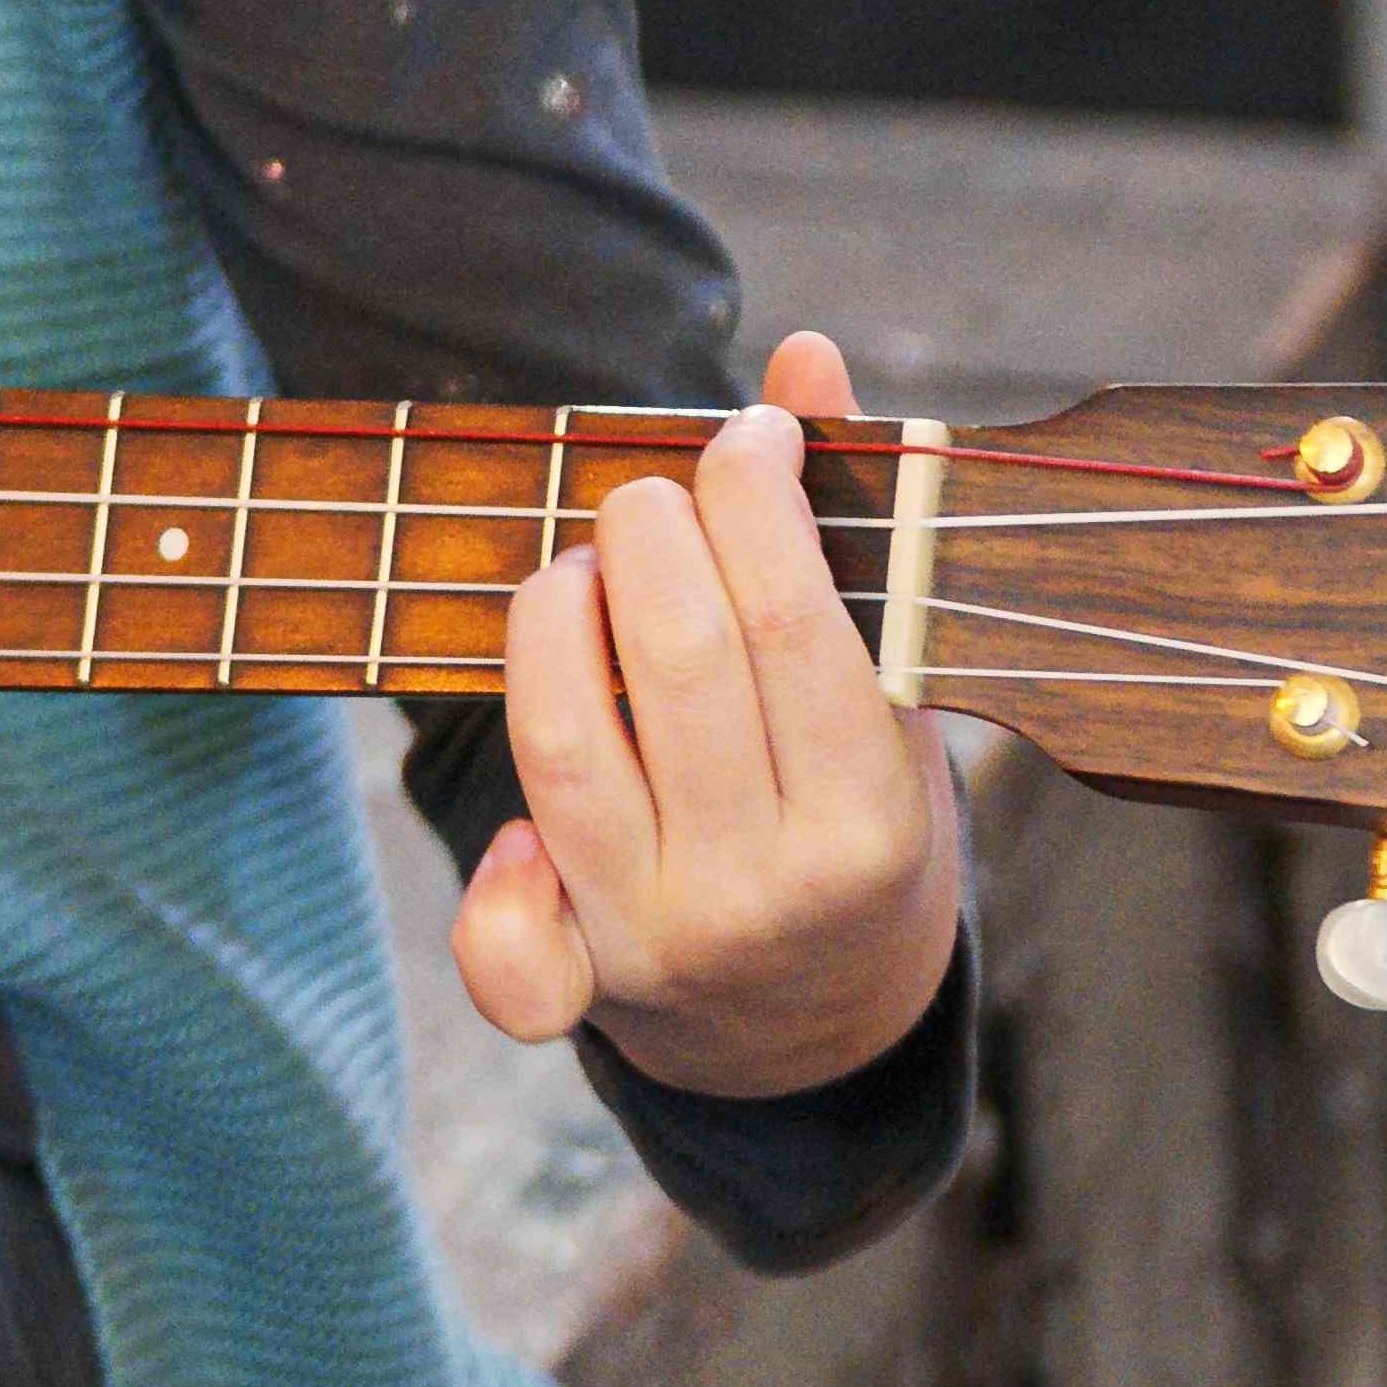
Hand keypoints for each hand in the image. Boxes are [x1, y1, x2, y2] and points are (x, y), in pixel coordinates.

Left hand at [447, 328, 967, 1099]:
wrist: (821, 1028)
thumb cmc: (853, 819)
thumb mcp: (888, 702)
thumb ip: (847, 528)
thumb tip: (805, 358)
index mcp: (872, 817)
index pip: (793, 623)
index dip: (752, 498)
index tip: (743, 436)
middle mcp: (768, 884)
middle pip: (678, 664)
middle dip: (648, 534)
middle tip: (646, 492)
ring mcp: (665, 930)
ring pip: (569, 745)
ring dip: (553, 617)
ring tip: (577, 567)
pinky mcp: (583, 974)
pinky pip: (510, 939)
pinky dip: (497, 858)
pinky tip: (522, 787)